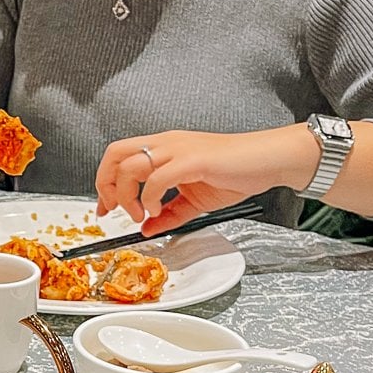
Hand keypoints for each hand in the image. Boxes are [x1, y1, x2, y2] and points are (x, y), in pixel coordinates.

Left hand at [95, 126, 320, 234]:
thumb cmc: (236, 172)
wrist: (267, 161)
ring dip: (127, 195)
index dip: (104, 182)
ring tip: (140, 214)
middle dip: (106, 184)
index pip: (118, 155)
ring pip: (130, 165)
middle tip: (115, 210)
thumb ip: (169, 214)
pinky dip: (149, 198)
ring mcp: (178, 149)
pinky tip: (157, 210)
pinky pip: (157, 177)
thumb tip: (147, 229)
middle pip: (114, 154)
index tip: (105, 208)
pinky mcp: (192, 160)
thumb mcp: (194, 200)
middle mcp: (166, 143)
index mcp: (164, 147)